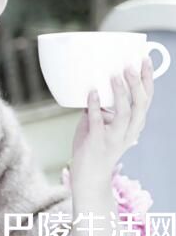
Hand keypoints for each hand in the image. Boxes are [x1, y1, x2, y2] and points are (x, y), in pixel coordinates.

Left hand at [69, 57, 153, 193]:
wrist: (89, 176)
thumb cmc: (95, 147)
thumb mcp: (104, 124)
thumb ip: (102, 108)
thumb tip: (94, 86)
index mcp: (134, 124)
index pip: (146, 100)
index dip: (147, 80)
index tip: (143, 59)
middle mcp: (129, 131)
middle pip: (141, 105)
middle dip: (137, 83)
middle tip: (129, 65)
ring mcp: (115, 138)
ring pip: (125, 113)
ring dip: (121, 93)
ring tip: (114, 75)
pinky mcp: (99, 142)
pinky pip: (98, 121)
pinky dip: (95, 106)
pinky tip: (92, 93)